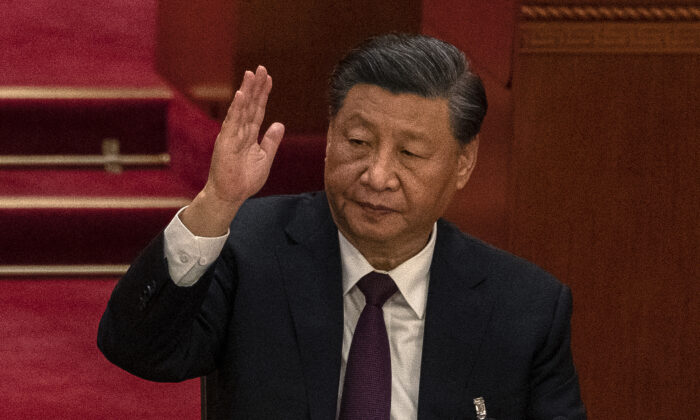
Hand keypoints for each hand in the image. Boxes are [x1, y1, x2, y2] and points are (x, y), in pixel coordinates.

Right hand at [181, 66, 284, 235]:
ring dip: (246, 91)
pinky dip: (237, 107)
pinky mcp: (226, 142)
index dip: (263, 94)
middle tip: (260, 68)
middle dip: (256, 87)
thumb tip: (280, 124)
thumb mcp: (265, 158)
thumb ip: (271, 141)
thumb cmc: (245, 179)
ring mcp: (232, 135)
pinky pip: (232, 121)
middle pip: (250, 105)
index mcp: (250, 135)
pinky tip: (242, 94)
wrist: (231, 195)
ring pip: (241, 109)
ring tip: (251, 74)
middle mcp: (240, 131)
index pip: (258, 110)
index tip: (268, 78)